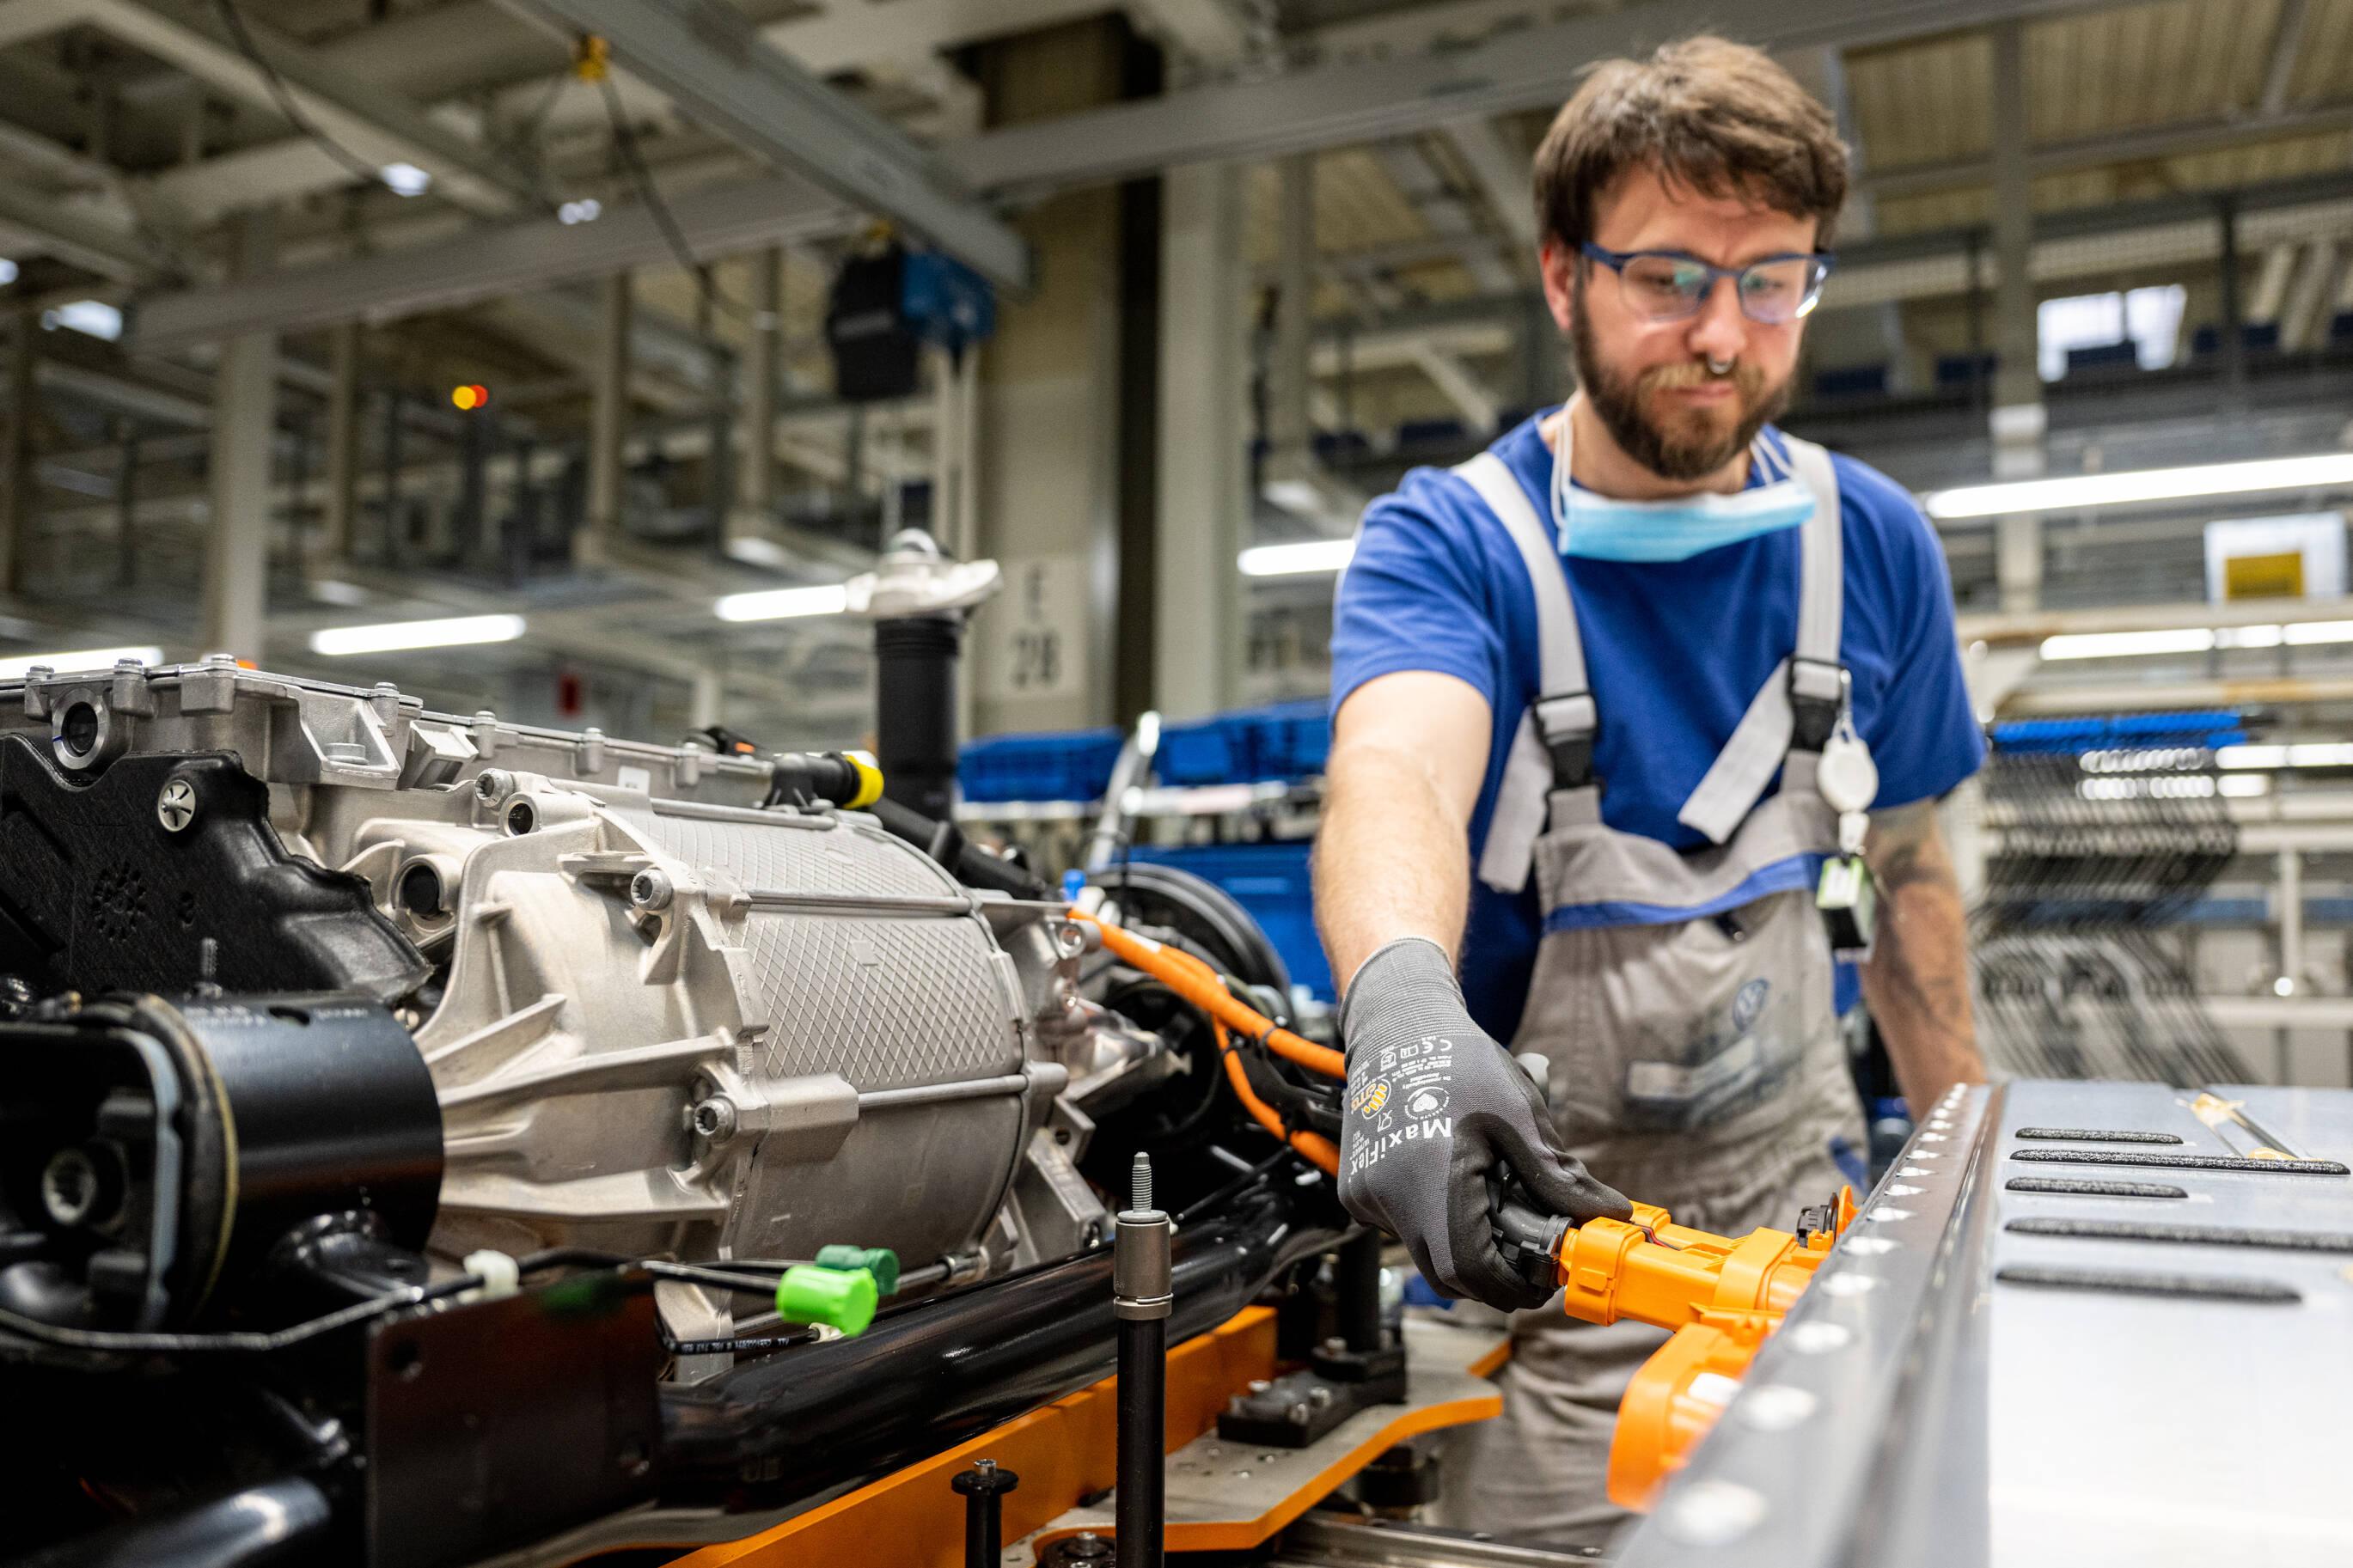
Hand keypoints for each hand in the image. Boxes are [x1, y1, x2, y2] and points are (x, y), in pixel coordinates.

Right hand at [1336, 937, 1630, 1309]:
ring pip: (1426, 1251)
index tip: (1545, 1278)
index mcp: (1425, 1180)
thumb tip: (1607, 1213)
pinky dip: (1438, 1221)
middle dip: (1494, 1271)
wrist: (1395, 1028)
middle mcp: (1385, 1197)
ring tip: (1494, 1197)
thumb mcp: (1519, 1114)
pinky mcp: (1357, 1192)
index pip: (1470, 1271)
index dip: (1513, 1286)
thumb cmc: (1458, 1062)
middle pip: (1447, 1273)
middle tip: (1529, 1248)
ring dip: (1466, 1242)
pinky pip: (1405, 1228)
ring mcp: (1365, 1197)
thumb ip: (1559, 1175)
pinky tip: (1457, 1181)